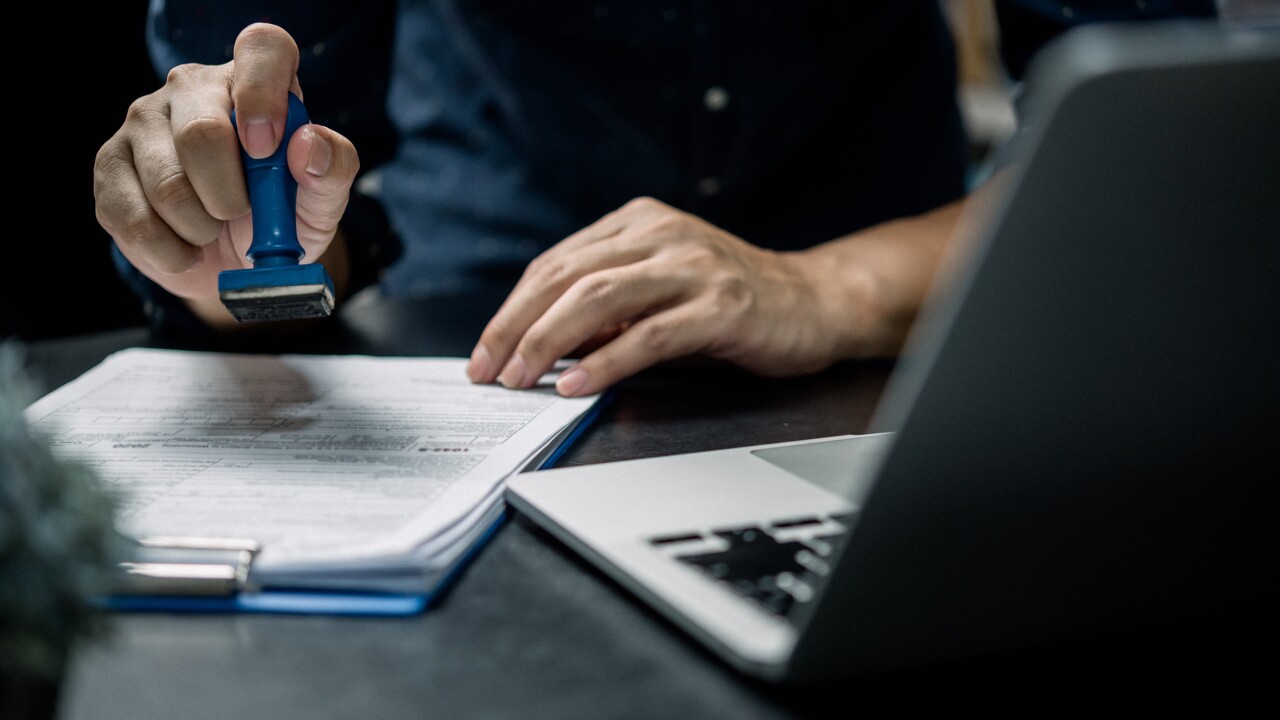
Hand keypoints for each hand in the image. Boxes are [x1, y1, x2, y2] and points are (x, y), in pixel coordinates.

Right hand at [93, 23, 358, 325]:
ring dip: (202, 229)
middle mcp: (192, 87)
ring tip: (213, 229)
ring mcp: (143, 120)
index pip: (263, 47)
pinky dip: (171, 251)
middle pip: (202, 134)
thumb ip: (333, 167)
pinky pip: (134, 219)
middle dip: (230, 197)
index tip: (267, 149)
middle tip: (241, 214)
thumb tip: (307, 144)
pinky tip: (186, 246)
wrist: (237, 262)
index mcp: (253, 80)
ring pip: (167, 185)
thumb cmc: (284, 216)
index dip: (264, 94)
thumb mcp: (323, 198)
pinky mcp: (109, 164)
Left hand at [467, 197, 854, 396]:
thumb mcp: (659, 289)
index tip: (486, 350)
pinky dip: (604, 364)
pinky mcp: (720, 306)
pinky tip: (576, 385)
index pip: (555, 263)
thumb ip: (606, 306)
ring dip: (548, 342)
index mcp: (639, 222)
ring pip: (597, 299)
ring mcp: (693, 267)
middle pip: (566, 278)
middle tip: (488, 370)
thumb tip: (539, 344)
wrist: (816, 302)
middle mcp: (662, 234)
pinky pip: (648, 336)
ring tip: (520, 378)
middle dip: (516, 327)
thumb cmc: (732, 300)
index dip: (513, 309)